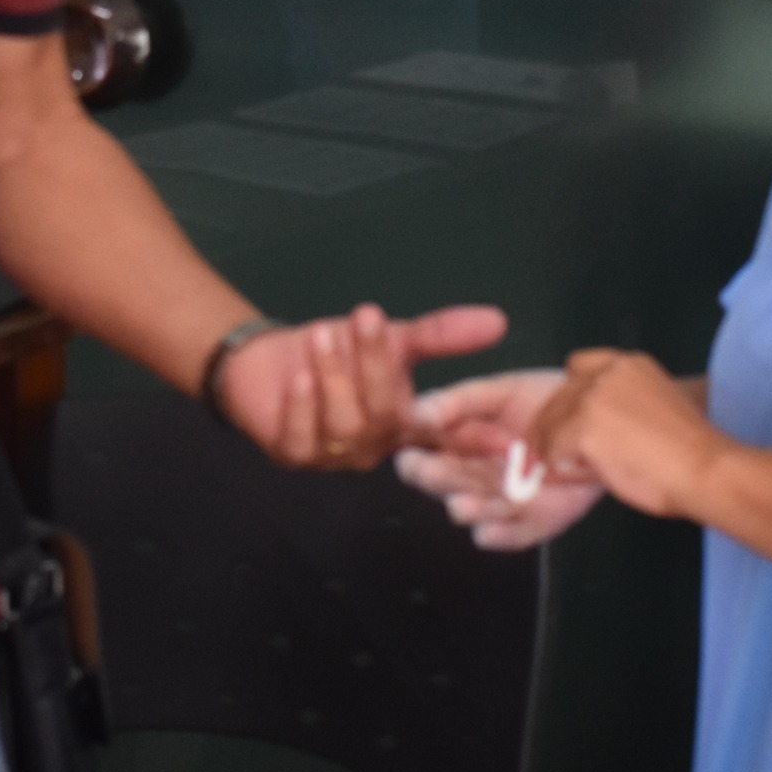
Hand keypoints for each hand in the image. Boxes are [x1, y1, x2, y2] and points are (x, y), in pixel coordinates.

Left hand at [215, 301, 508, 469]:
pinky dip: (301, 407)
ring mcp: (335, 455)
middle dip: (375, 363)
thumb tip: (497, 320)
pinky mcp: (293, 454)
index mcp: (408, 425)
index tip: (502, 436)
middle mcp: (376, 446)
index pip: (446, 434)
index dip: (473, 439)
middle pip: (384, 414)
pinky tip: (299, 378)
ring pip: (344, 424)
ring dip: (334, 375)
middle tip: (367, 316)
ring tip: (324, 334)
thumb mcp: (395, 338)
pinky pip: (301, 438)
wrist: (270, 360)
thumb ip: (441, 334)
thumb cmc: (339, 351)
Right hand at [395, 370, 601, 547]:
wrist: (601, 420)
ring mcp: (502, 502)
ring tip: (461, 504)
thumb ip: (458, 401)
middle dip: (437, 479)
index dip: (416, 456)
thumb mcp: (500, 392)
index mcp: (460, 444)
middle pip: (445, 484)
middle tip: (428, 470)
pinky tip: (488, 531)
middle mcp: (475, 476)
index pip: (425, 454)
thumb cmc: (549, 401)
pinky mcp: (531, 523)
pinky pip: (510, 536)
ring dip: (466, 509)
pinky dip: (498, 536)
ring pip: (474, 511)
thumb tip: (417, 411)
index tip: (410, 452)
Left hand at [526, 350, 728, 523]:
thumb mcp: (659, 408)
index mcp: (629, 365)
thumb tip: (591, 434)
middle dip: (555, 425)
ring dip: (557, 447)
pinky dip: (563, 469)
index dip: (573, 397)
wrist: (706, 469)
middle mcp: (607, 373)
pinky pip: (554, 453)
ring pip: (551, 424)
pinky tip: (586, 478)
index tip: (573, 420)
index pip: (579, 367)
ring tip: (574, 469)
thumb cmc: (694, 452)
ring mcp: (592, 398)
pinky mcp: (582, 428)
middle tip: (558, 453)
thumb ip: (625, 408)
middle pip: (559, 396)